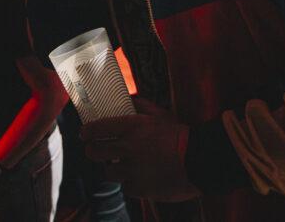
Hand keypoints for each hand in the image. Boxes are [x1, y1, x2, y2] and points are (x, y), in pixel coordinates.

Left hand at [81, 98, 199, 201]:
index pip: (98, 128)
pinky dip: (130, 183)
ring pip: (108, 172)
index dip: (87, 132)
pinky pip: (126, 186)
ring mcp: (133, 170)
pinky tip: (137, 177)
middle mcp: (128, 148)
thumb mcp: (161, 115)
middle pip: (95, 152)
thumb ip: (141, 105)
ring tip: (118, 166)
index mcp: (132, 127)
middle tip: (93, 150)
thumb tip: (128, 96)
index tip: (84, 134)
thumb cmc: (181, 135)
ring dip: (112, 169)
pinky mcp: (140, 188)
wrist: (200, 160)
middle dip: (92, 151)